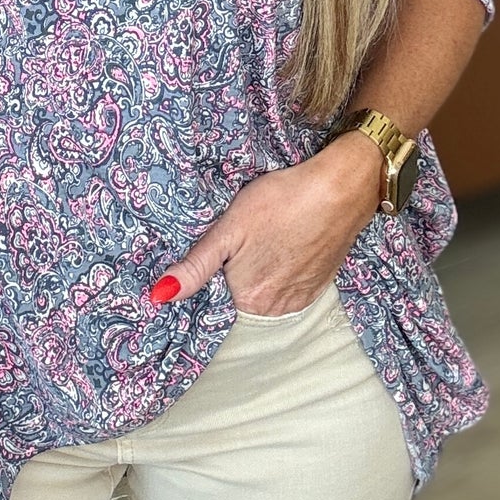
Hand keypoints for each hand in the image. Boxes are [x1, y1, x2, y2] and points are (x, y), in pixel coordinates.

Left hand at [148, 134, 381, 314]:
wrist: (339, 189)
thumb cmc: (280, 201)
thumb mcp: (229, 229)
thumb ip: (196, 266)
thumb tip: (160, 297)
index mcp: (248, 299)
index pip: (215, 296)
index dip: (214, 271)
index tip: (220, 248)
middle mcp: (275, 310)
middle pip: (241, 294)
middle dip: (236, 270)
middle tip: (245, 236)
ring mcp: (300, 300)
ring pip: (266, 290)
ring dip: (261, 270)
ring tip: (265, 238)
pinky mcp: (318, 287)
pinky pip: (288, 286)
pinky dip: (282, 269)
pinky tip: (283, 242)